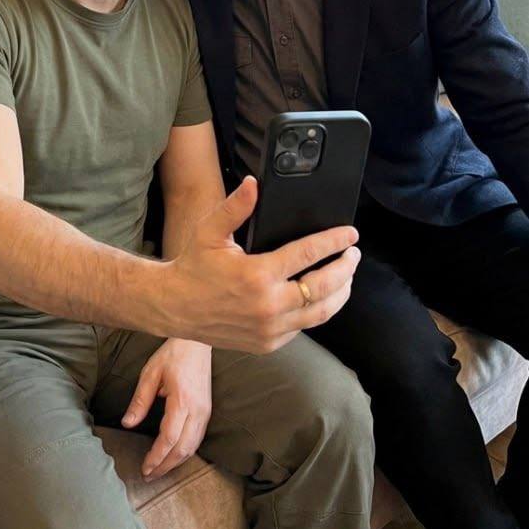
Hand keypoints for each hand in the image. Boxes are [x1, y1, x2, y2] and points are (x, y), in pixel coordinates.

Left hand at [121, 338, 211, 480]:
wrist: (197, 342)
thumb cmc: (173, 354)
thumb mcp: (150, 373)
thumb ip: (139, 401)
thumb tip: (127, 424)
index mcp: (182, 401)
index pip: (169, 438)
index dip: (156, 457)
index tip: (144, 468)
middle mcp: (197, 410)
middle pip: (183, 449)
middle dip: (165, 466)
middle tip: (148, 476)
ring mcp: (205, 412)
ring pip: (193, 447)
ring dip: (176, 462)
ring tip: (159, 470)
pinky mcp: (207, 411)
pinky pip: (198, 439)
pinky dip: (185, 452)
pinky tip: (173, 456)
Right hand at [167, 177, 360, 352]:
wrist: (174, 308)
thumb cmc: (193, 266)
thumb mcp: (210, 232)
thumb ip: (235, 207)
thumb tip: (253, 184)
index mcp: (258, 275)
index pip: (309, 254)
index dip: (334, 241)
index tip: (350, 234)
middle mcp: (268, 305)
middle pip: (324, 287)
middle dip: (346, 268)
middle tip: (354, 254)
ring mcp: (270, 328)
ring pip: (321, 312)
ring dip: (340, 293)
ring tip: (347, 276)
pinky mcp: (268, 343)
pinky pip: (303, 327)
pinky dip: (317, 311)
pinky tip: (321, 297)